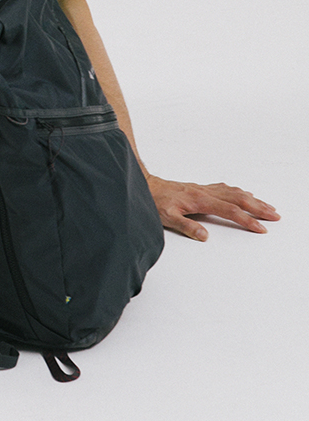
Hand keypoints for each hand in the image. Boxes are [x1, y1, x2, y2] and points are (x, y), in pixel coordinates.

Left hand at [145, 176, 279, 240]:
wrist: (145, 185)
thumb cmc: (155, 202)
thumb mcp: (167, 217)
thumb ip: (186, 226)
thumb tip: (205, 236)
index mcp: (200, 200)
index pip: (229, 211)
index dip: (246, 220)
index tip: (261, 228)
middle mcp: (205, 192)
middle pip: (238, 199)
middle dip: (258, 208)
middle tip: (275, 215)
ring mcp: (204, 189)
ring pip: (234, 192)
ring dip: (252, 199)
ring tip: (267, 206)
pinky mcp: (201, 188)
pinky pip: (226, 188)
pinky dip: (239, 192)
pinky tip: (245, 195)